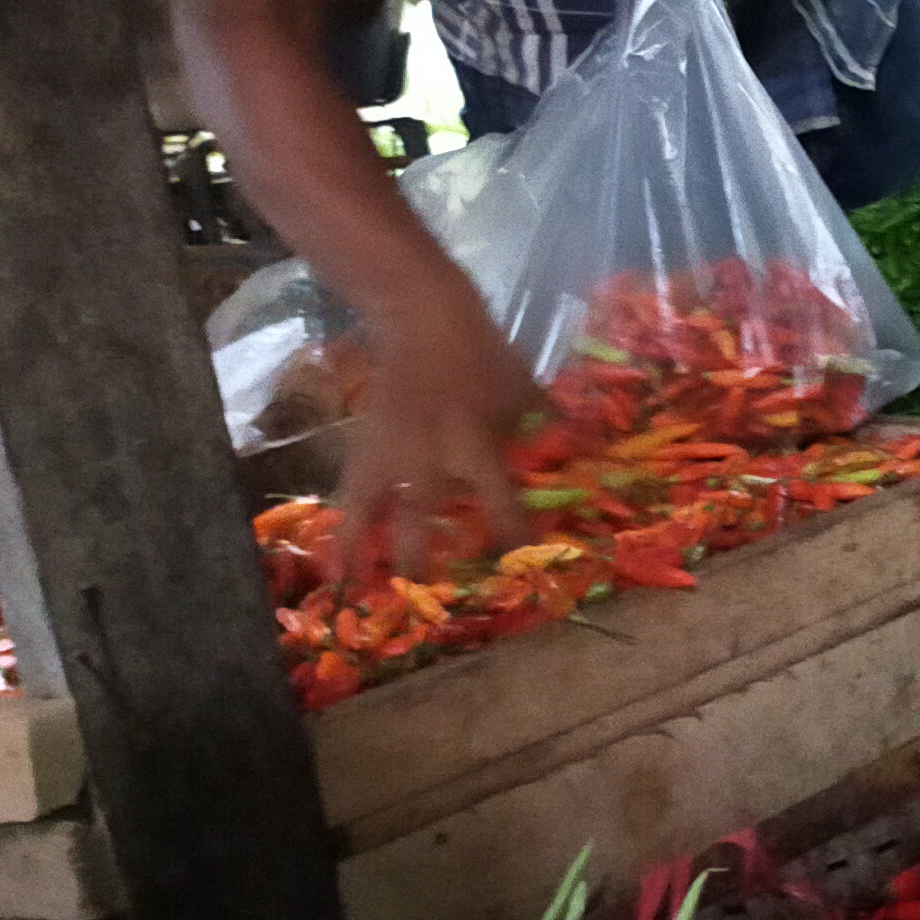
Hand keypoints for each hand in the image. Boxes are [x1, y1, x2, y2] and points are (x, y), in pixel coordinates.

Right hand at [337, 297, 541, 581]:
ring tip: (355, 593)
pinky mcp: (363, 444)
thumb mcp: (525, 391)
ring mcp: (387, 449)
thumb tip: (586, 459)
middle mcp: (425, 453)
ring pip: (369, 507)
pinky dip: (342, 527)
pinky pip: (351, 492)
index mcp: (472, 440)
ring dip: (364, 550)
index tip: (519, 566)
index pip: (497, 498)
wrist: (421, 318)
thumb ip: (549, 430)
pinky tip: (333, 562)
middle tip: (424, 601)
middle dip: (420, 559)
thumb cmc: (483, 354)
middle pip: (421, 514)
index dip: (510, 532)